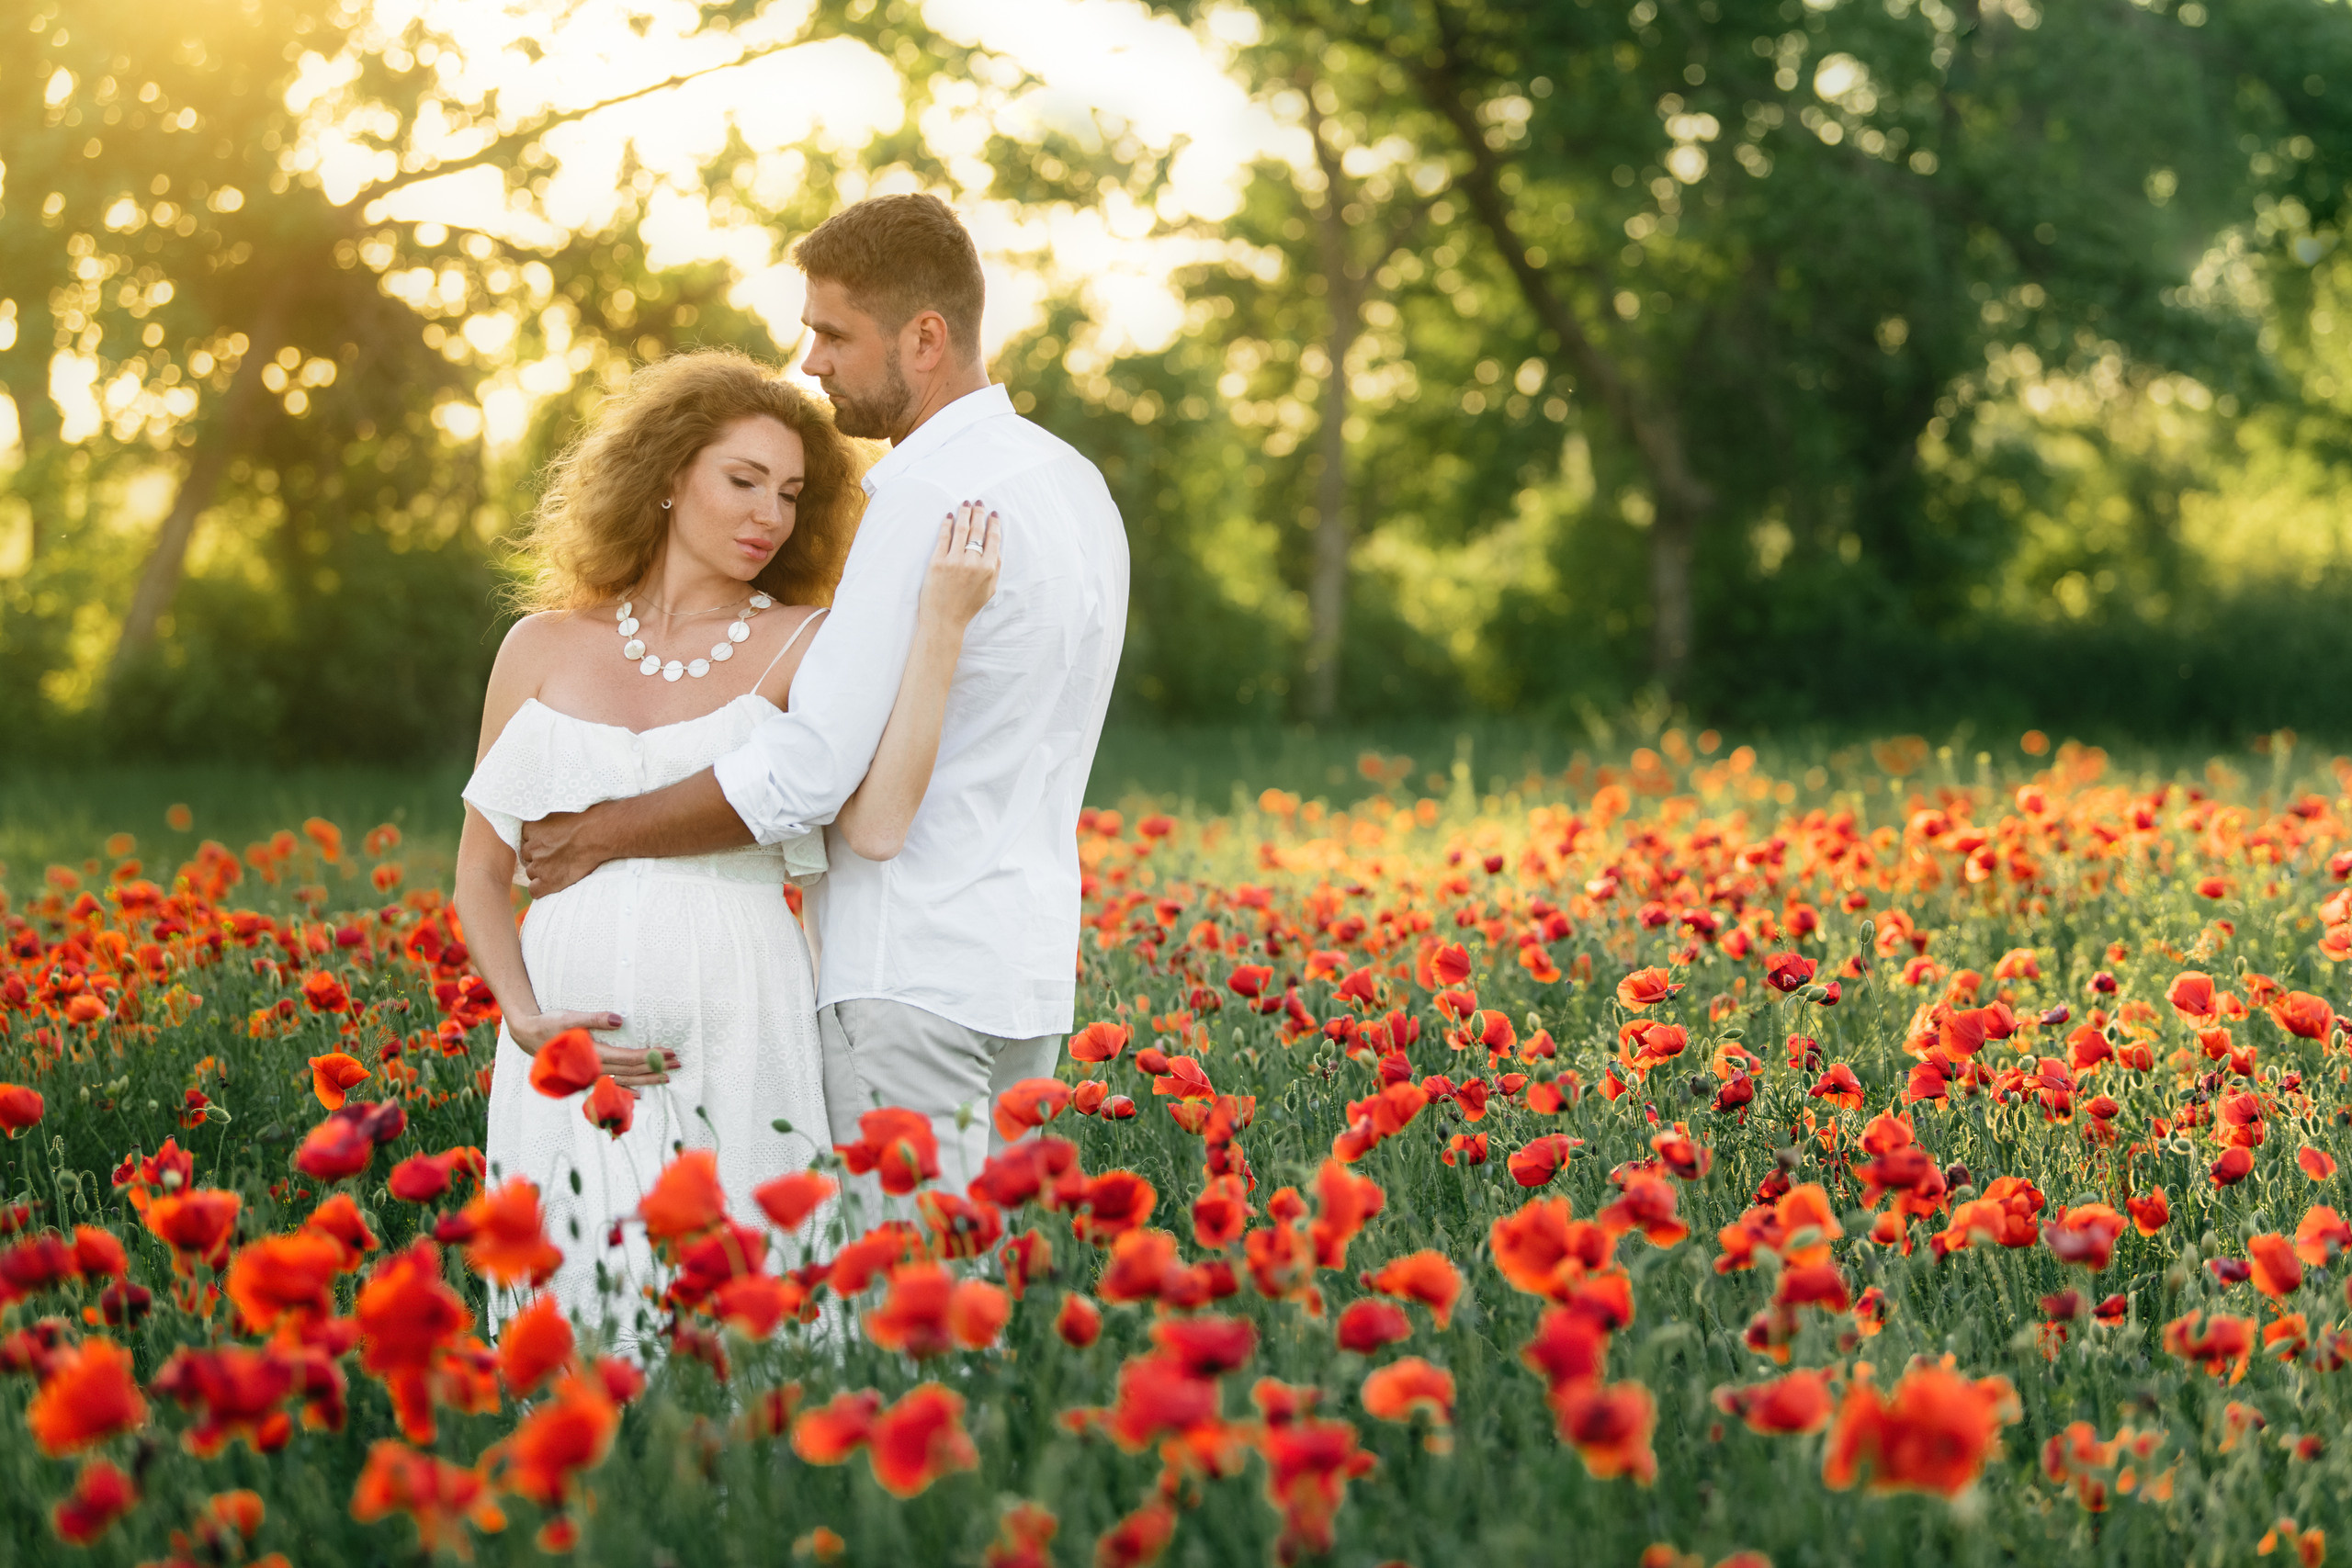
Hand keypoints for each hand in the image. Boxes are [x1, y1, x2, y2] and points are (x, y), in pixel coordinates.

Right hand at [509, 1009, 678, 1086]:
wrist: (526, 1037)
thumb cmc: (549, 1024)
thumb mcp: (570, 1017)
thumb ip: (595, 1019)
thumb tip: (618, 1020)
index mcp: (592, 1054)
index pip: (629, 1058)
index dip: (651, 1057)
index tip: (669, 1053)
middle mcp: (593, 1069)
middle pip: (631, 1072)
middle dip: (655, 1068)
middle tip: (677, 1064)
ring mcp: (589, 1076)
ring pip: (623, 1081)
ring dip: (646, 1080)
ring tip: (666, 1078)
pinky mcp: (585, 1077)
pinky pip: (609, 1087)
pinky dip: (625, 1090)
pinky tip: (638, 1094)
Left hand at [520, 805, 607, 898]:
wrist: (597, 835)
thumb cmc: (588, 817)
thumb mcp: (564, 807)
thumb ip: (553, 814)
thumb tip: (556, 815)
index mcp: (533, 827)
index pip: (526, 836)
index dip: (538, 839)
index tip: (550, 840)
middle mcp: (532, 846)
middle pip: (527, 855)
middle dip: (538, 855)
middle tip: (556, 854)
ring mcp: (539, 866)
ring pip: (531, 872)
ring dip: (541, 871)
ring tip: (559, 868)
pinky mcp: (548, 882)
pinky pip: (534, 891)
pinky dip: (541, 889)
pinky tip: (552, 884)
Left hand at [917, 500, 1000, 632]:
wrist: (944, 620)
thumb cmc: (967, 607)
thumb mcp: (989, 590)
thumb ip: (995, 568)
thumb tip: (995, 548)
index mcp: (988, 569)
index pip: (993, 539)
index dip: (994, 524)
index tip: (993, 514)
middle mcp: (972, 562)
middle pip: (977, 530)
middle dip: (979, 513)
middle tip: (979, 503)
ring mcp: (954, 561)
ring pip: (961, 529)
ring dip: (964, 513)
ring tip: (965, 504)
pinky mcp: (937, 561)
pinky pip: (943, 537)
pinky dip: (947, 524)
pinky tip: (949, 516)